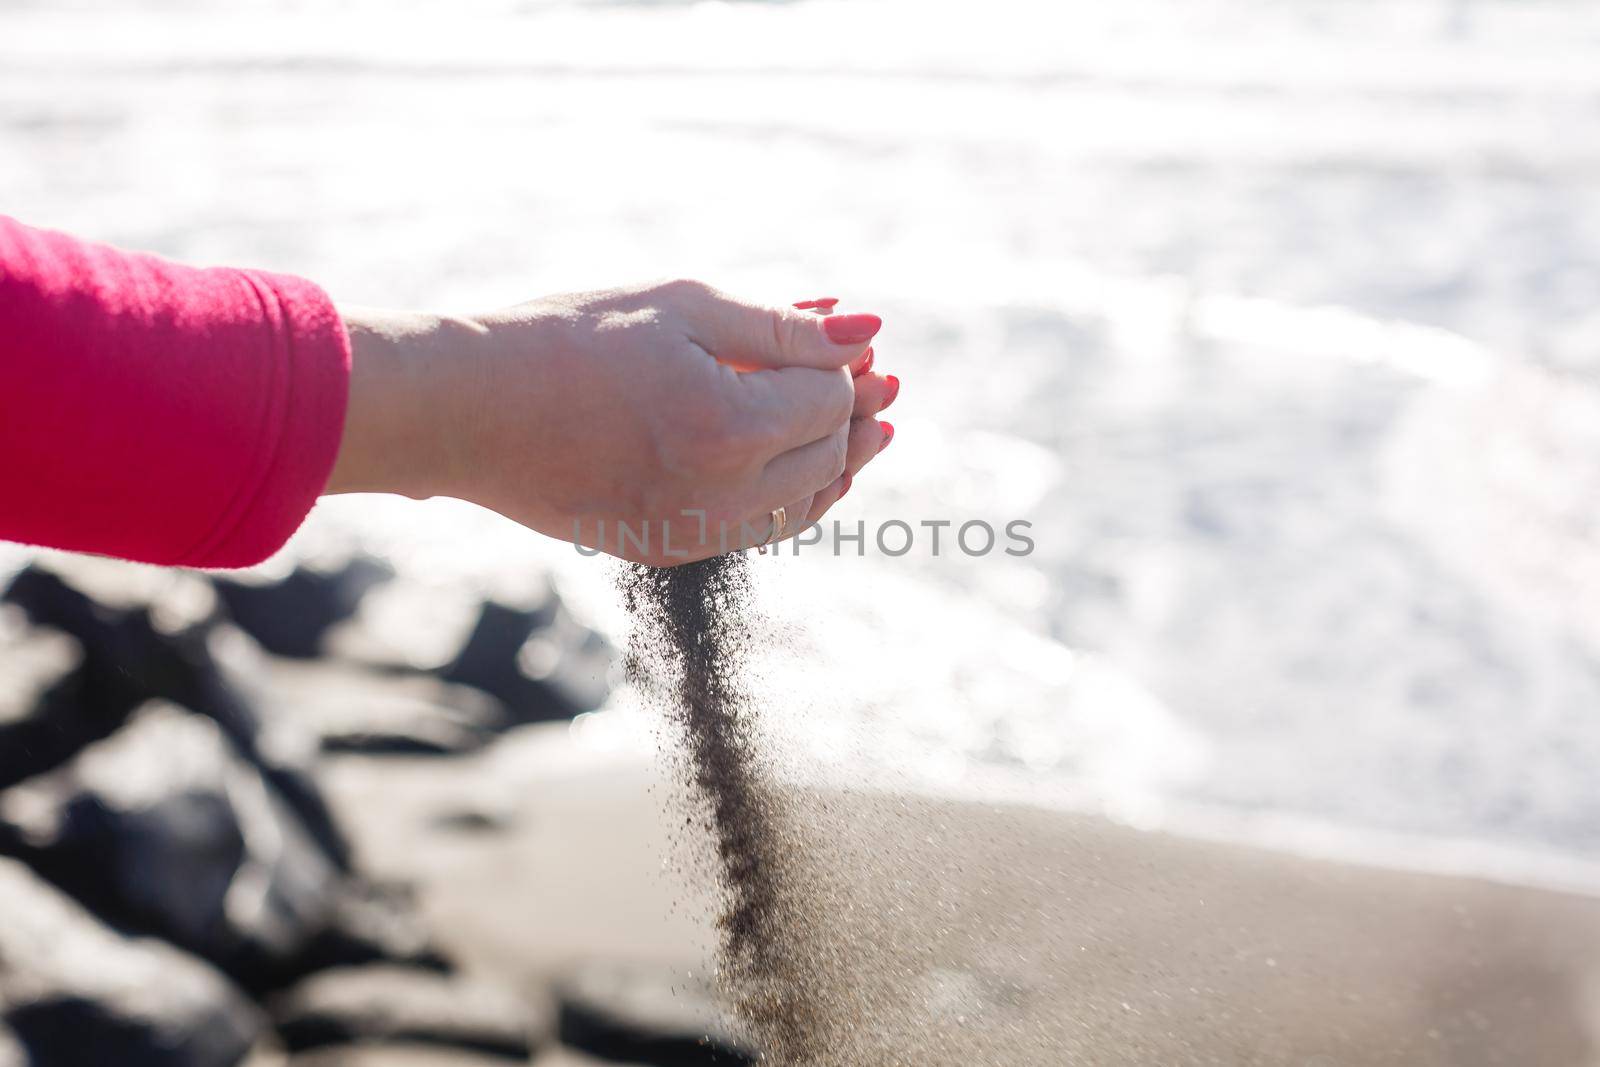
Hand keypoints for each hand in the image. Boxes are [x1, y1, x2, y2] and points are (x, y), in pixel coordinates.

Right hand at [327, 280, 898, 564]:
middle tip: (883, 382)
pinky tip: (798, 467)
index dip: (848, 369)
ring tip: (863, 427)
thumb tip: (869, 332)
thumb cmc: (568, 338)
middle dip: (857, 415)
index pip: (830, 402)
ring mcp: (691, 534)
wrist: (467, 409)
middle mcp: (719, 498)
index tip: (857, 342)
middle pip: (828, 458)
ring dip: (836, 464)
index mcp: (728, 429)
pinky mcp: (664, 551)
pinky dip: (790, 498)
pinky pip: (756, 531)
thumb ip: (782, 325)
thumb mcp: (681, 307)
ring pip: (801, 508)